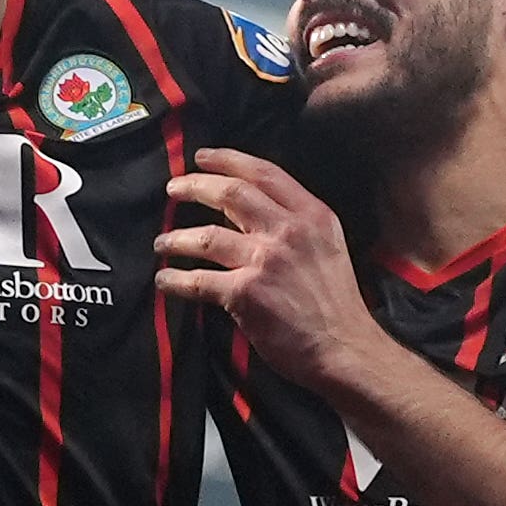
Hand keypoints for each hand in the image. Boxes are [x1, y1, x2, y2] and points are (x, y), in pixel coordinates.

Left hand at [155, 147, 383, 388]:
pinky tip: (164, 280)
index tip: (202, 158)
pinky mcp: (245, 292)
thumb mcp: (328, 247)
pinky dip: (174, 280)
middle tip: (173, 190)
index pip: (264, 173)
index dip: (228, 160)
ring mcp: (264, 260)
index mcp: (312, 216)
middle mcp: (288, 231)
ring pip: (206, 236)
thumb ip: (297, 225)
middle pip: (230, 194)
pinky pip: (196, 280)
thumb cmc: (336, 303)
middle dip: (194, 186)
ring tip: (162, 243)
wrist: (344, 347)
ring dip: (175, 238)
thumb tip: (254, 210)